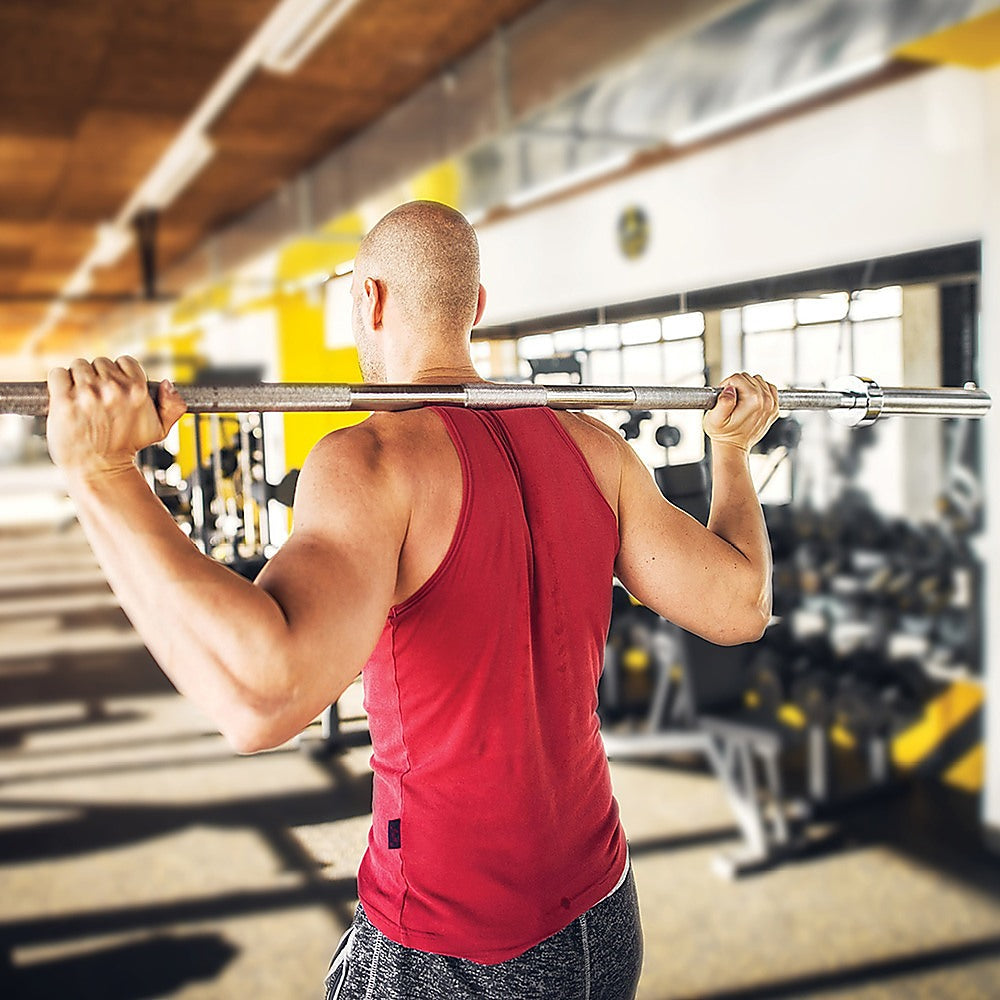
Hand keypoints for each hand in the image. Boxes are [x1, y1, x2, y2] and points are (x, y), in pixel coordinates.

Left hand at [46, 356, 187, 480]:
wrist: (100, 469)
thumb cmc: (126, 449)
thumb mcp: (160, 430)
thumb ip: (172, 406)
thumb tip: (168, 385)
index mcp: (136, 390)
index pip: (125, 362)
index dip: (118, 373)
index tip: (113, 387)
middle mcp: (112, 389)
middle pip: (99, 363)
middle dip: (97, 377)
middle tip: (96, 397)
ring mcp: (87, 393)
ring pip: (77, 366)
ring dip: (77, 379)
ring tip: (81, 400)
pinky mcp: (64, 400)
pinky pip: (57, 374)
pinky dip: (58, 382)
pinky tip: (66, 398)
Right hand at [703, 372, 778, 451]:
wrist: (733, 447)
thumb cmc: (723, 434)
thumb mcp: (715, 419)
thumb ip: (722, 402)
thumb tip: (730, 389)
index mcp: (752, 400)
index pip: (738, 378)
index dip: (727, 385)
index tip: (724, 397)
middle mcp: (766, 400)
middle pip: (749, 378)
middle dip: (737, 386)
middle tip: (731, 401)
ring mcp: (772, 405)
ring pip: (758, 381)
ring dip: (748, 387)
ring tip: (740, 402)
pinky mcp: (774, 408)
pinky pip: (769, 389)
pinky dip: (760, 391)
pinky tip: (751, 401)